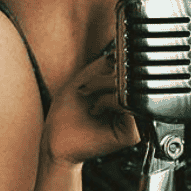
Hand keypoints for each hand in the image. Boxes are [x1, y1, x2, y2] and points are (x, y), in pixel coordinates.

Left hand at [44, 46, 139, 163]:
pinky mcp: (133, 133)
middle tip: (86, 89)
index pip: (129, 70)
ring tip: (89, 99)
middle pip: (131, 77)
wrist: (56, 139)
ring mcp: (134, 120)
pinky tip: (95, 110)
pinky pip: (128, 105)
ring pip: (130, 89)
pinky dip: (108, 102)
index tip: (93, 76)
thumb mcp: (84, 78)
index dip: (112, 66)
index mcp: (123, 94)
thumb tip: (121, 51)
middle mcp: (132, 106)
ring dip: (104, 88)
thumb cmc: (67, 112)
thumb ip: (105, 64)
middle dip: (104, 78)